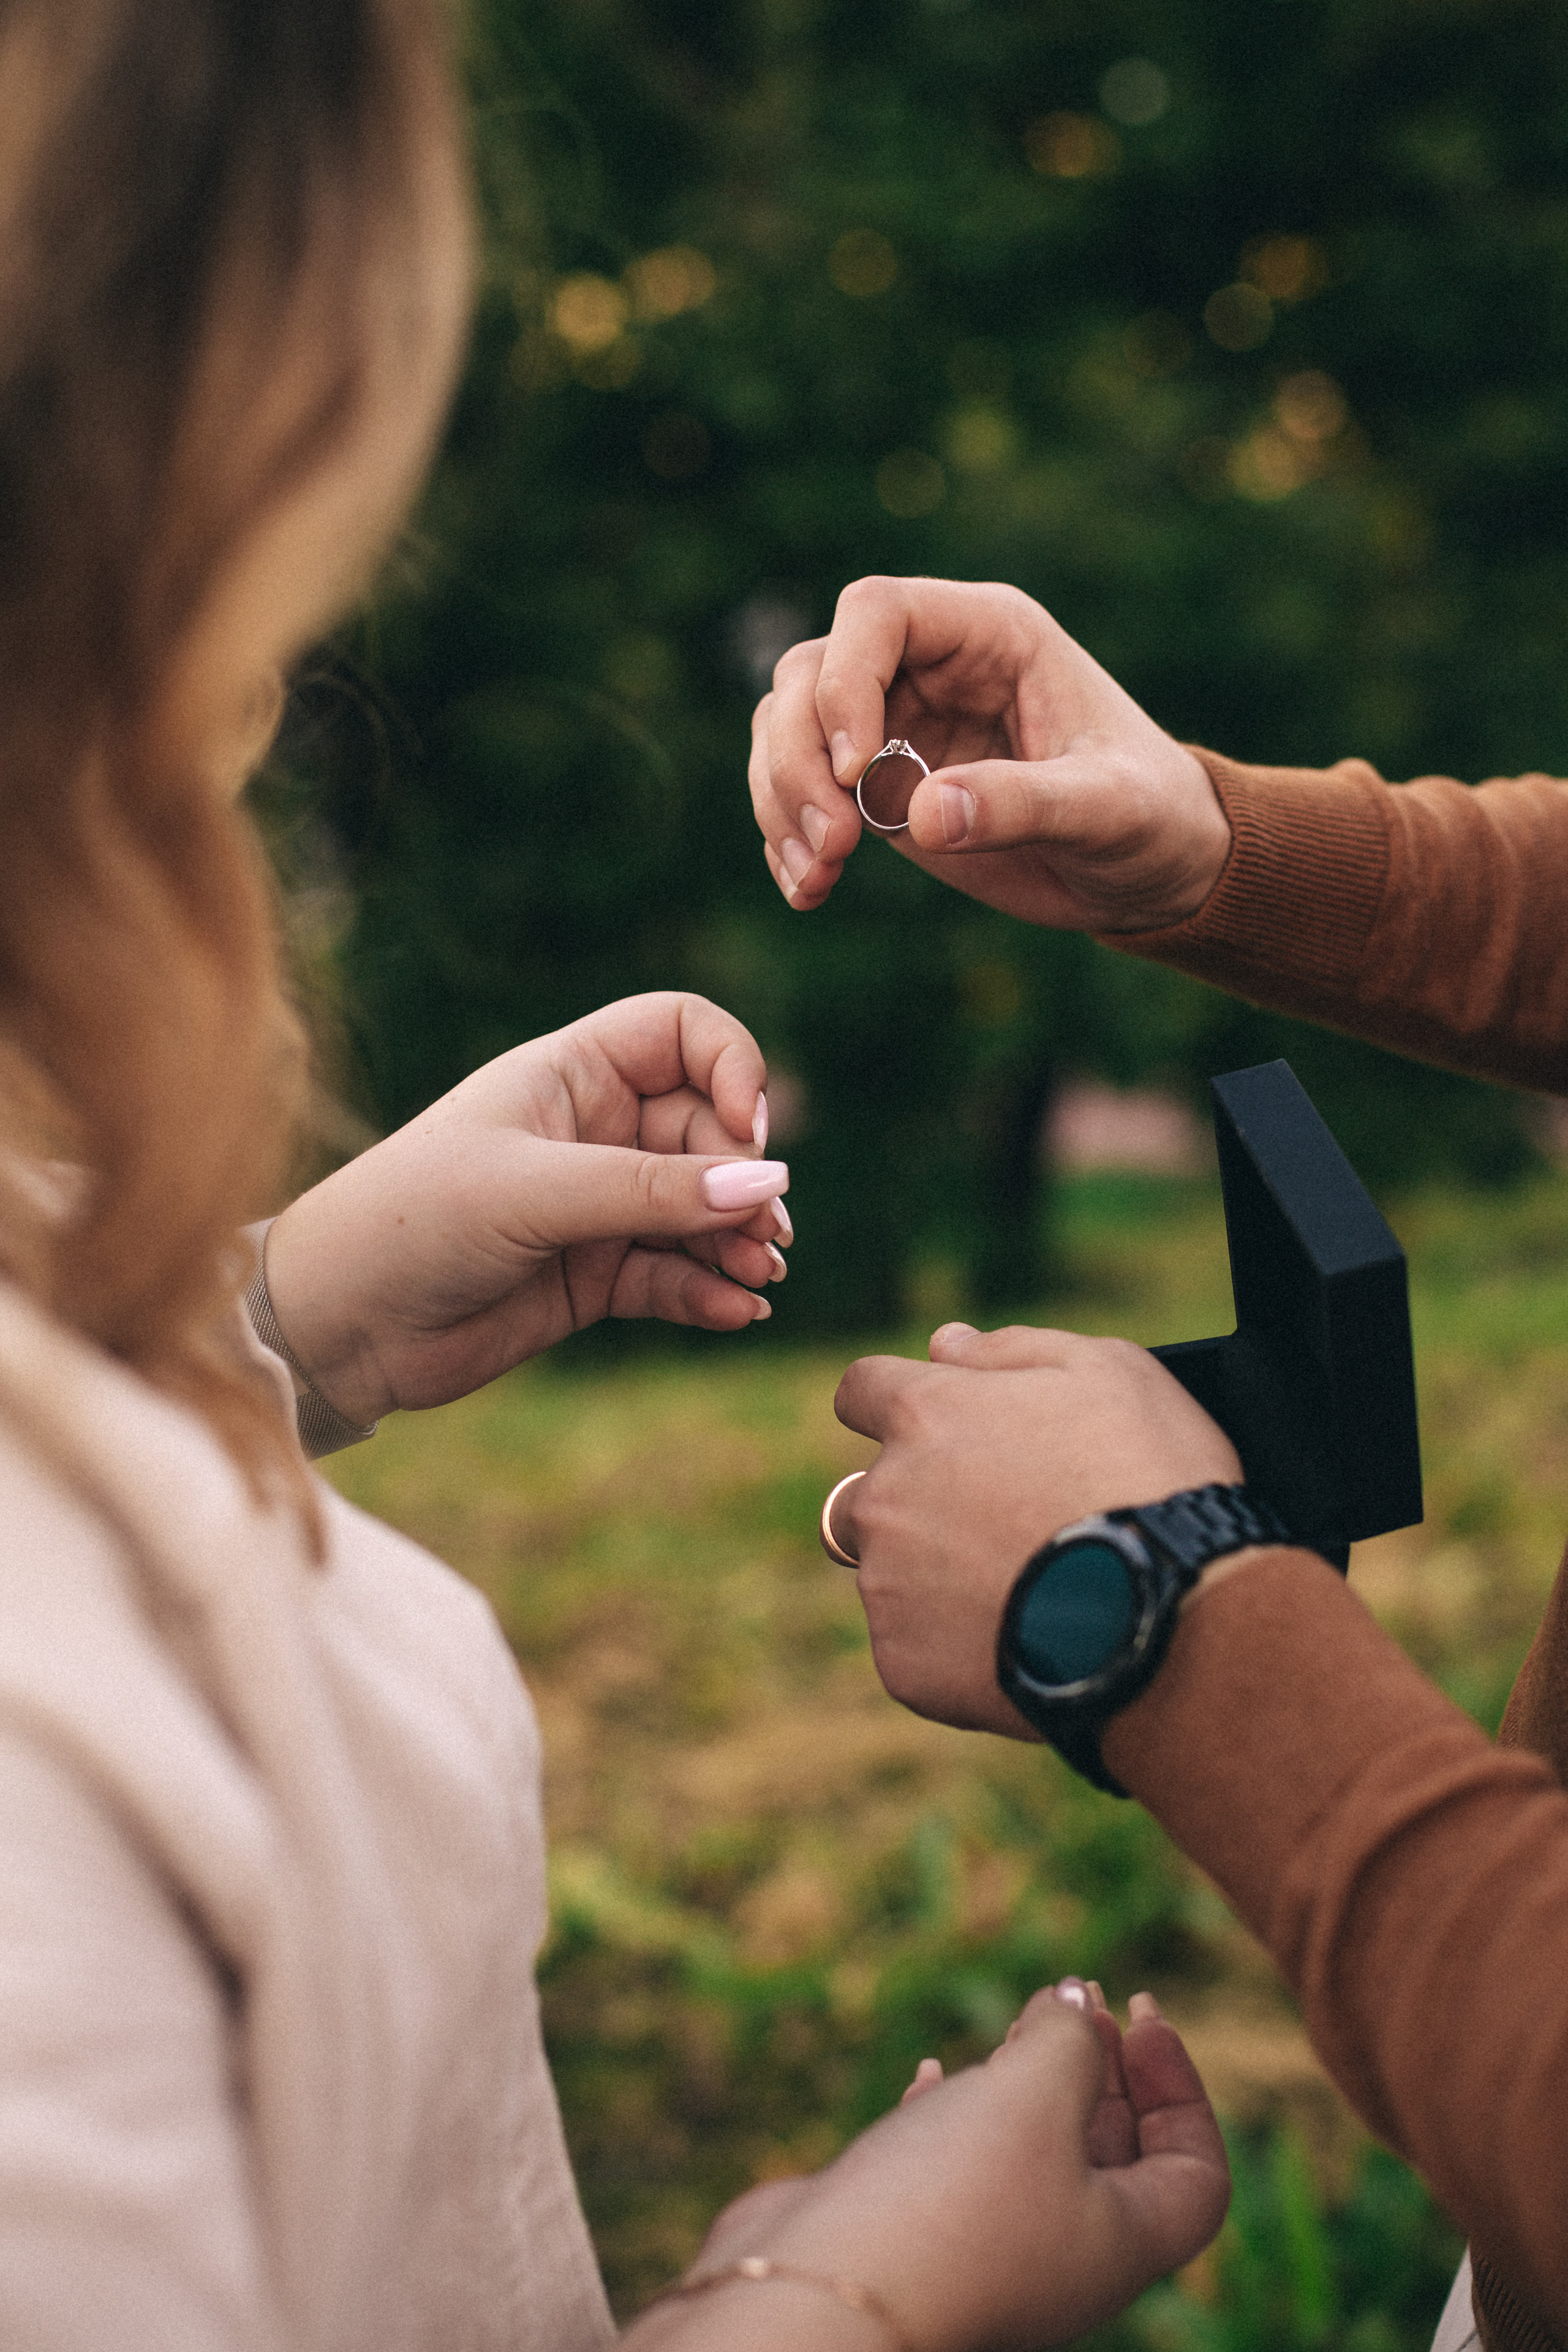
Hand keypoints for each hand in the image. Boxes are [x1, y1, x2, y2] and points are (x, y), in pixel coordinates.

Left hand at [261, 992, 790, 1424]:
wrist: (338, 1325)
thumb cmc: (412, 1222)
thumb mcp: (533, 1191)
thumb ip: (652, 1190)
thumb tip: (768, 1185)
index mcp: (569, 1073)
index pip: (682, 1033)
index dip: (732, 1068)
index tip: (747, 1131)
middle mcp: (593, 1131)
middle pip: (708, 1131)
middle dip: (744, 1180)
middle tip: (763, 1236)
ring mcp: (596, 1206)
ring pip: (701, 1210)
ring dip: (739, 1242)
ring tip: (761, 1278)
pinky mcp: (594, 1278)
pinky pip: (674, 1274)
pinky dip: (710, 1292)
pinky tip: (734, 1312)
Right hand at [626, 1983, 1228, 2351]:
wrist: (818, 2302)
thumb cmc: (949, 2205)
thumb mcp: (1035, 2097)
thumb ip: (1070, 2039)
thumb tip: (1078, 2002)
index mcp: (1117, 2243)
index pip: (1195, 2173)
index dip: (1182, 2088)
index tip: (1138, 2014)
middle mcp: (1060, 2258)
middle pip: (1115, 2160)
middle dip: (1105, 2070)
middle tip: (1079, 2000)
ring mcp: (985, 2252)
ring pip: (1031, 2159)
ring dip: (1032, 2084)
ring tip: (1018, 2021)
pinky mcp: (913, 2238)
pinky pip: (952, 2169)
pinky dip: (954, 2112)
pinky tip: (933, 2072)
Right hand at [749, 576, 1230, 931]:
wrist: (1149, 870)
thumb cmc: (1150, 817)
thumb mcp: (1107, 810)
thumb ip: (1024, 803)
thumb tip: (922, 815)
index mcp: (989, 634)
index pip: (876, 613)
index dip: (846, 681)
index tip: (858, 772)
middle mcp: (929, 667)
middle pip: (810, 675)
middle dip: (799, 759)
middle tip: (835, 847)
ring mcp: (894, 725)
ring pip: (787, 729)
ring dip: (783, 802)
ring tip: (818, 878)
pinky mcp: (878, 788)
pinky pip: (798, 791)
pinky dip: (787, 840)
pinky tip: (809, 893)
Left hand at [832, 1322, 1240, 1737]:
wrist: (1174, 1621)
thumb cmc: (1150, 1481)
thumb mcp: (1110, 1373)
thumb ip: (1012, 1350)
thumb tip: (945, 1344)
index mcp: (926, 1414)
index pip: (863, 1390)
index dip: (897, 1406)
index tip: (937, 1431)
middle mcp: (886, 1494)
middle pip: (868, 1493)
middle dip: (915, 1505)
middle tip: (1001, 1531)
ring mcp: (887, 1584)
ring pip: (888, 1575)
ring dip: (936, 1579)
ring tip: (1026, 1594)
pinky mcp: (903, 1663)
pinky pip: (912, 1650)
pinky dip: (955, 1650)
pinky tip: (1022, 1643)